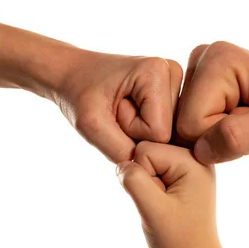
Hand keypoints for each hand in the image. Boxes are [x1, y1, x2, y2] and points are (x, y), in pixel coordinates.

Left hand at [45, 47, 182, 162]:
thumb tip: (154, 176)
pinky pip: (165, 129)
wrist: (72, 74)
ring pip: (168, 133)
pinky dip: (144, 128)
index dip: (130, 133)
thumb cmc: (78, 94)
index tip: (111, 111)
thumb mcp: (91, 126)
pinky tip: (131, 109)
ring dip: (139, 130)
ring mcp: (176, 82)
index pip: (159, 133)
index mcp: (157, 71)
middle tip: (114, 110)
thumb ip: (122, 152)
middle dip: (137, 132)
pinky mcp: (174, 92)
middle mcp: (173, 72)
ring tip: (120, 108)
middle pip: (168, 133)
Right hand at [116, 141, 221, 247]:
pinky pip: (152, 171)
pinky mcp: (182, 176)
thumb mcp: (153, 210)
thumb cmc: (179, 242)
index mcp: (194, 160)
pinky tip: (165, 205)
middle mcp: (195, 156)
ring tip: (165, 207)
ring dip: (147, 186)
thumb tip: (121, 163)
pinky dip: (151, 189)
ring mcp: (189, 166)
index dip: (143, 178)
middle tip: (163, 206)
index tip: (162, 202)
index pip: (144, 150)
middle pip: (145, 152)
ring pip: (146, 162)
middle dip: (145, 180)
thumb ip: (134, 181)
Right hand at [176, 41, 248, 163]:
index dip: (221, 137)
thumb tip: (199, 149)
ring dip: (216, 138)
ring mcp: (197, 73)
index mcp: (218, 58)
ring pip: (183, 130)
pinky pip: (187, 129)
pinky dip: (213, 137)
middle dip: (217, 137)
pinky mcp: (198, 88)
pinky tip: (237, 124)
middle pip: (181, 126)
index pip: (190, 123)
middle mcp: (201, 58)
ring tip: (248, 124)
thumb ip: (239, 137)